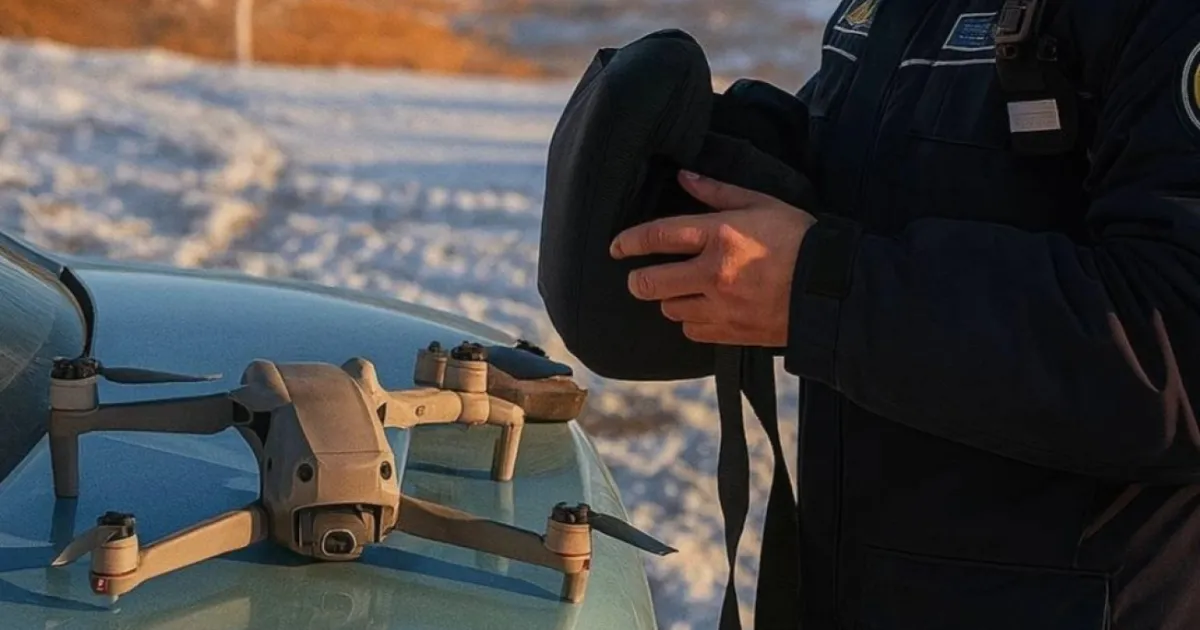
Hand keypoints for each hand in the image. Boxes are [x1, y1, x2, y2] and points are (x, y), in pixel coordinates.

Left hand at [610, 170, 816, 346]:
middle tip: (640, 277)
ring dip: (670, 299)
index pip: (657, 237)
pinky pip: (691, 331)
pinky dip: (691, 321)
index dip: (628, 241)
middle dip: (637, 280)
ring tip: (683, 290)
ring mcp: (720, 307)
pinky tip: (703, 309)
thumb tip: (683, 176)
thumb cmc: (800, 239)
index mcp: (720, 235)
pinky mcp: (730, 332)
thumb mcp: (762, 204)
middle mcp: (713, 273)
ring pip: (669, 309)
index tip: (616, 247)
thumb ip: (717, 192)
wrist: (831, 289)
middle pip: (650, 284)